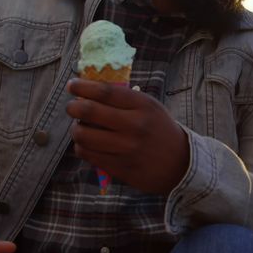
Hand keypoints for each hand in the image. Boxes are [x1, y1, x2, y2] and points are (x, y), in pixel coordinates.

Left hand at [65, 79, 189, 193]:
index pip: (105, 92)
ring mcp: (126, 148)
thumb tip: (88, 90)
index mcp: (143, 106)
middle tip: (71, 107)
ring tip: (80, 128)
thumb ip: (123, 99)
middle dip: (73, 107)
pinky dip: (82, 147)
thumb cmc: (159, 130)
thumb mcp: (150, 107)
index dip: (83, 87)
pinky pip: (88, 154)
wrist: (181, 164)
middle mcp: (134, 126)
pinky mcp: (120, 167)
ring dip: (76, 129)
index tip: (72, 85)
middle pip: (89, 111)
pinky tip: (87, 144)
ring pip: (83, 135)